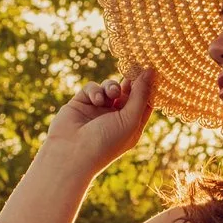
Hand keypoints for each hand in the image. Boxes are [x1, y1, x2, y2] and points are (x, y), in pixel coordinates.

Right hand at [39, 67, 156, 179]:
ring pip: (110, 87)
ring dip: (112, 86)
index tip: (151, 70)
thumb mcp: (130, 119)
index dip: (148, 87)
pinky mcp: (82, 103)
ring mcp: (98, 110)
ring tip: (112, 93)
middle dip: (130, 81)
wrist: (71, 153)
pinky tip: (95, 100)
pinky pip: (92, 88)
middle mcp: (116, 118)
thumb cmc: (106, 142)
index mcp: (131, 126)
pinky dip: (95, 90)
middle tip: (133, 69)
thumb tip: (152, 71)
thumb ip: (141, 95)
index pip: (144, 102)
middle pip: (128, 92)